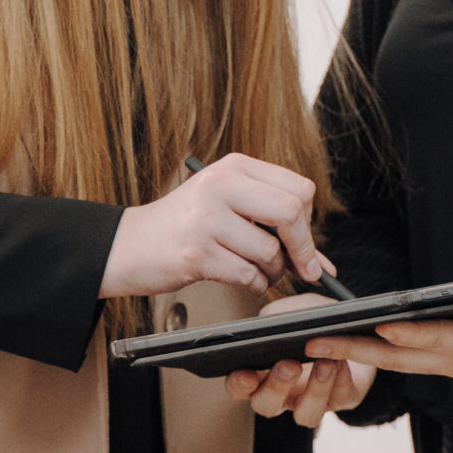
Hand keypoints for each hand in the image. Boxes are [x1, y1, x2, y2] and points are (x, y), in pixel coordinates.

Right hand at [100, 153, 331, 297]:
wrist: (129, 246)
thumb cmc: (185, 227)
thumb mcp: (229, 208)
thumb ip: (275, 227)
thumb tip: (323, 265)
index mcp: (235, 167)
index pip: (299, 188)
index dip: (309, 223)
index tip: (305, 245)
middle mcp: (221, 185)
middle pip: (291, 212)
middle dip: (303, 249)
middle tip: (302, 269)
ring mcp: (206, 218)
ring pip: (270, 251)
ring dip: (273, 273)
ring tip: (258, 272)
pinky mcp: (194, 253)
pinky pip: (247, 275)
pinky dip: (254, 285)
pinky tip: (242, 280)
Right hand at [225, 295, 375, 426]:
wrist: (352, 326)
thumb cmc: (312, 321)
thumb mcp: (293, 309)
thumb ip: (278, 314)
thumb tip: (273, 319)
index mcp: (262, 372)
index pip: (240, 386)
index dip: (239, 385)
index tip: (245, 374)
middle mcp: (283, 394)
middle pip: (267, 406)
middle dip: (277, 387)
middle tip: (290, 365)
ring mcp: (311, 400)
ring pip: (306, 415)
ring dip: (315, 390)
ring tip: (326, 363)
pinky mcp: (342, 399)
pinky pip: (339, 399)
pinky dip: (341, 379)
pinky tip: (342, 360)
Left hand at [304, 298, 452, 396]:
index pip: (438, 340)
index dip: (409, 334)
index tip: (378, 325)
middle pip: (399, 356)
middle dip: (355, 350)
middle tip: (311, 343)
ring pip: (396, 359)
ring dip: (356, 353)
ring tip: (316, 342)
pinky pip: (406, 358)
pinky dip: (376, 351)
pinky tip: (352, 342)